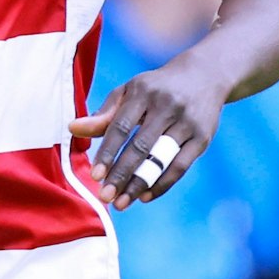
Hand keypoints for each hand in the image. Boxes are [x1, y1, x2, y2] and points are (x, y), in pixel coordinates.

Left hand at [70, 56, 226, 209]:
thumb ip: (104, 113)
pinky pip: (181, 166)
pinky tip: (144, 197)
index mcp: (142, 92)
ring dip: (140, 184)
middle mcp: (166, 106)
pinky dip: (163, 184)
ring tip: (122, 203)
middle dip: (121, 174)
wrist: (205, 75)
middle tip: (105, 197)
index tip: (95, 175)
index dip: (107, 152)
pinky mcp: (203, 138)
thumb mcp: (129, 92)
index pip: (121, 127)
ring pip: (161, 159)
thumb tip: (73, 128)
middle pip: (141, 146)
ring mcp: (187, 122)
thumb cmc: (155, 88)